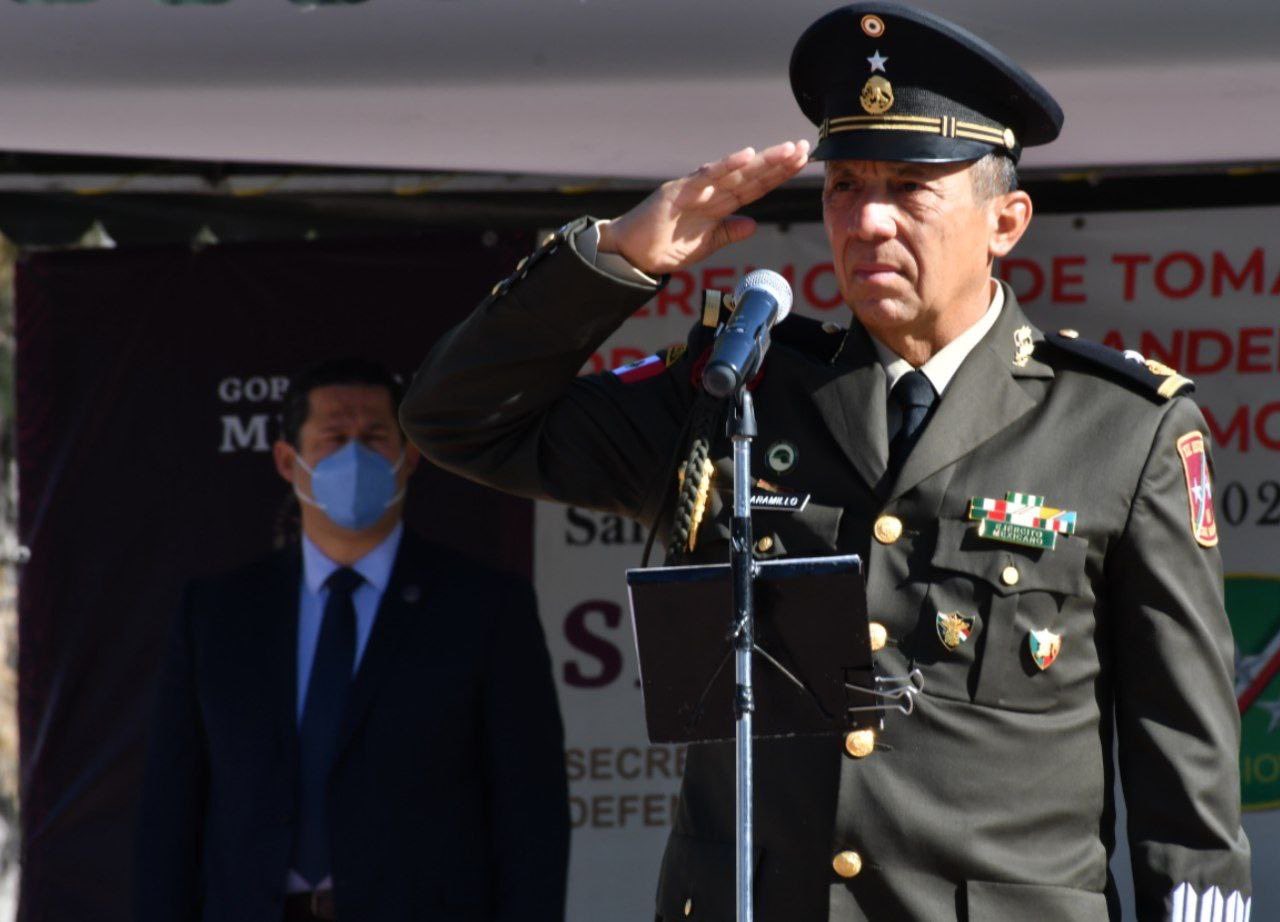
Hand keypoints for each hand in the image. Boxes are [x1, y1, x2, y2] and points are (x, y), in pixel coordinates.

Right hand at [597, 140, 809, 275]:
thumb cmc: (663, 247)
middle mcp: (709, 191)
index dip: (777, 175)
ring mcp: (695, 189)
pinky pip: (706, 177)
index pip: (754, 187)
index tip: (801, 164)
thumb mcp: (704, 246)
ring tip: (789, 150)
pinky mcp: (678, 192)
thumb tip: (753, 225)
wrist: (630, 255)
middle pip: (750, 175)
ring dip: (763, 161)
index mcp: (717, 204)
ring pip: (735, 172)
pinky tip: (747, 154)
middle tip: (804, 148)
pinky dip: (726, 165)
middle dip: (778, 162)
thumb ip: (727, 233)